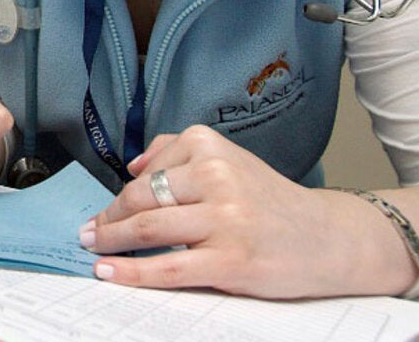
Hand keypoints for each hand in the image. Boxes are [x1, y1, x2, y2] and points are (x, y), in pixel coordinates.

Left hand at [81, 124, 418, 297]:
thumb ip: (180, 152)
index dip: (120, 196)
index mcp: (211, 147)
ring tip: (94, 248)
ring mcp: (225, 219)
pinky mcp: (231, 259)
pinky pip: (169, 266)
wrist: (330, 239)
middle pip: (141, 199)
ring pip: (149, 228)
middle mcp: (217, 176)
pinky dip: (132, 271)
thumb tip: (134, 165)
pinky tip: (109, 271)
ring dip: (111, 240)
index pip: (147, 173)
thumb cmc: (271, 202)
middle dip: (108, 219)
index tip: (104, 211)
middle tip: (88, 231)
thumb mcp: (230, 160)